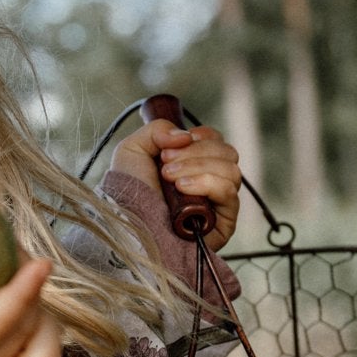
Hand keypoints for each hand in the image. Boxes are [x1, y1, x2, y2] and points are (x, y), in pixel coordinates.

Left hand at [112, 121, 240, 251]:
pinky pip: (229, 191)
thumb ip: (158, 129)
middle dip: (194, 152)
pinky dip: (207, 183)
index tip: (174, 146)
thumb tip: (186, 134)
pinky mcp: (223, 222)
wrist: (126, 227)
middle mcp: (209, 182)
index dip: (201, 137)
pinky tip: (183, 188)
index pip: (216, 141)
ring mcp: (217, 202)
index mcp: (194, 165)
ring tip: (170, 179)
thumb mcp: (132, 150)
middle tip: (165, 164)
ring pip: (230, 169)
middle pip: (227, 152)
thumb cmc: (127, 194)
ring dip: (198, 167)